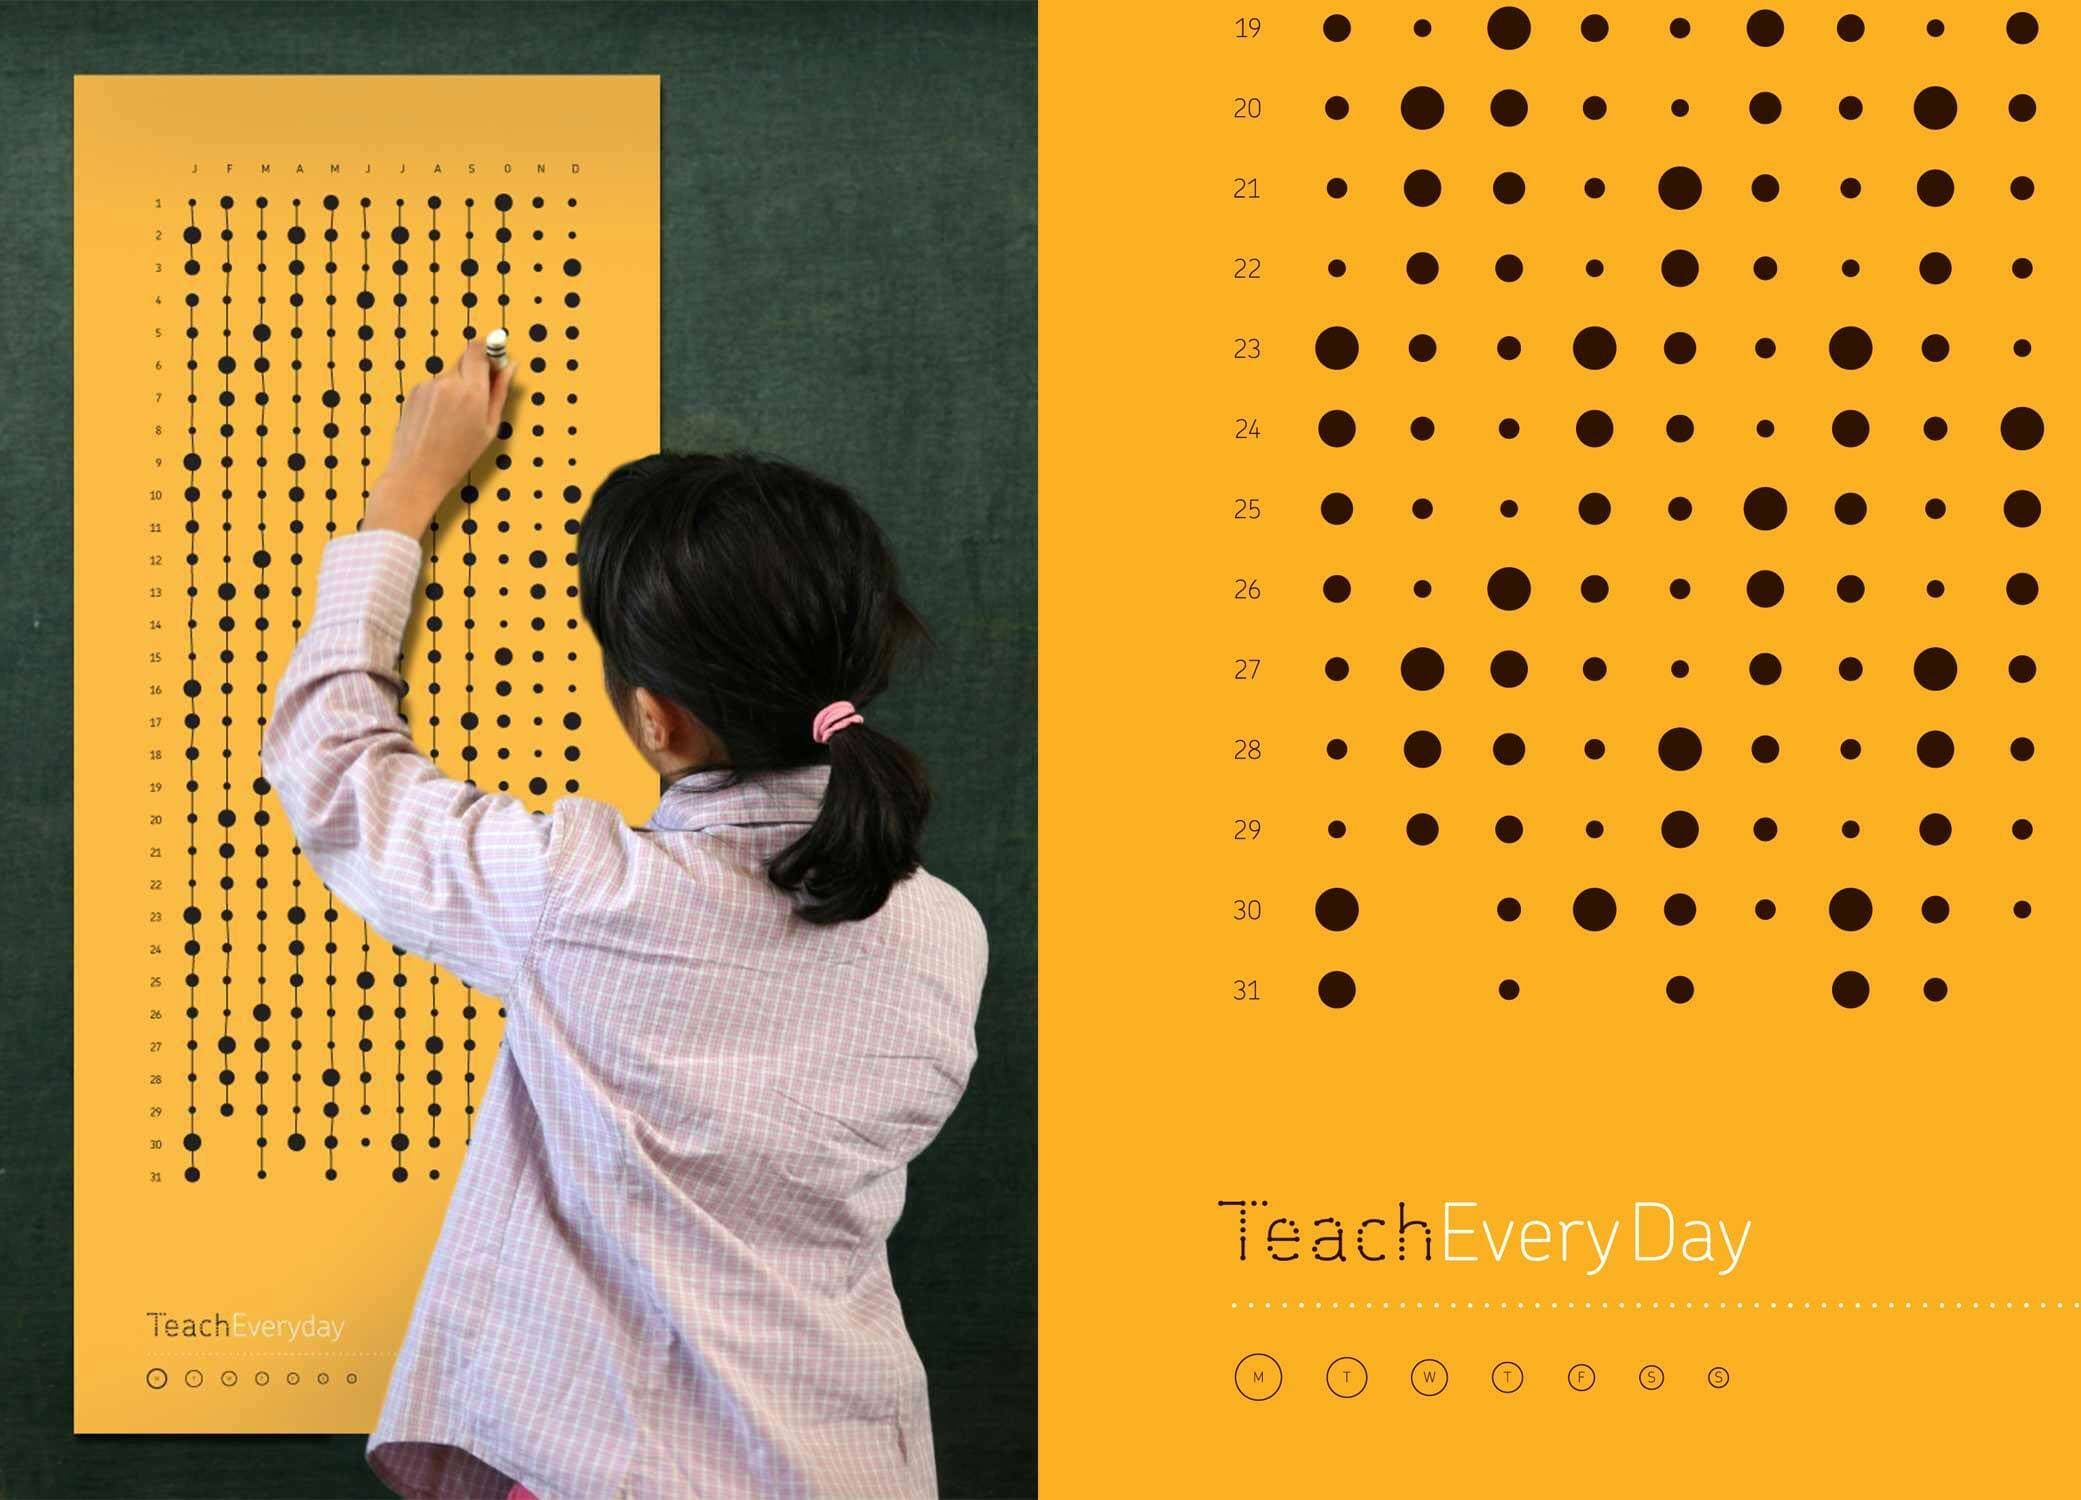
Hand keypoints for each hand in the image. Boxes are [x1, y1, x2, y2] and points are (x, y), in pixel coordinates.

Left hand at [363, 335, 516, 536]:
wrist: (417, 472)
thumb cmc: (457, 456)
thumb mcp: (489, 428)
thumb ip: (500, 392)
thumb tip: (510, 367)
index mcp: (472, 392)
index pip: (479, 349)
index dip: (489, 348)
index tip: (496, 357)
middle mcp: (448, 382)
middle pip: (466, 358)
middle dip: (476, 370)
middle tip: (480, 394)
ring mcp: (428, 385)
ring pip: (450, 374)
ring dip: (458, 386)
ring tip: (456, 417)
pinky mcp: (415, 391)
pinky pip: (435, 385)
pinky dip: (442, 396)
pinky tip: (440, 419)